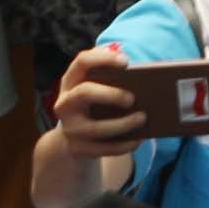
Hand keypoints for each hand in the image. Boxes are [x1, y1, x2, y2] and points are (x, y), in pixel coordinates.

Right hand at [48, 46, 149, 160]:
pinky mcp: (78, 148)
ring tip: (143, 118)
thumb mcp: (97, 86)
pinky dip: (123, 145)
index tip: (126, 62)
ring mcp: (70, 128)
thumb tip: (142, 75)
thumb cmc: (96, 104)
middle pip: (84, 93)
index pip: (82, 62)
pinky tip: (138, 139)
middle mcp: (65, 103)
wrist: (76, 137)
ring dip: (122, 124)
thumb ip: (112, 76)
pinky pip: (103, 149)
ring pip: (95, 128)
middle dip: (110, 94)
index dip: (103, 59)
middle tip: (132, 98)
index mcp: (71, 81)